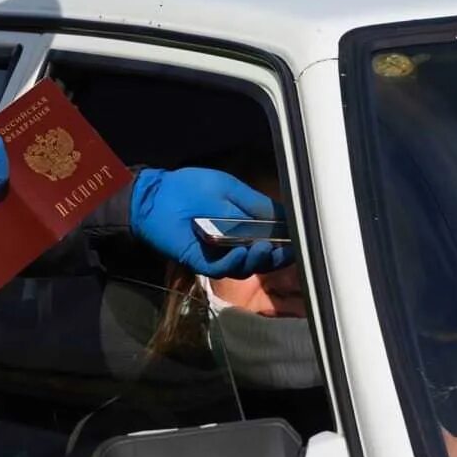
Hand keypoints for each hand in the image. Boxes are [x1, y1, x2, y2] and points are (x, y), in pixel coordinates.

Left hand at [129, 167, 295, 277]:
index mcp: (245, 226)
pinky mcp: (201, 262)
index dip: (287, 243)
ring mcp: (219, 254)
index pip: (272, 240)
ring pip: (245, 267)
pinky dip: (234, 263)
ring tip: (263, 248)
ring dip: (257, 260)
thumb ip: (257, 205)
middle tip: (283, 249)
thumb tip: (288, 216)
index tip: (300, 240)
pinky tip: (242, 252)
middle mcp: (236, 243)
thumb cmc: (191, 187)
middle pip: (263, 259)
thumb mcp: (232, 190)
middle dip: (276, 256)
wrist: (156, 195)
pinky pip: (222, 269)